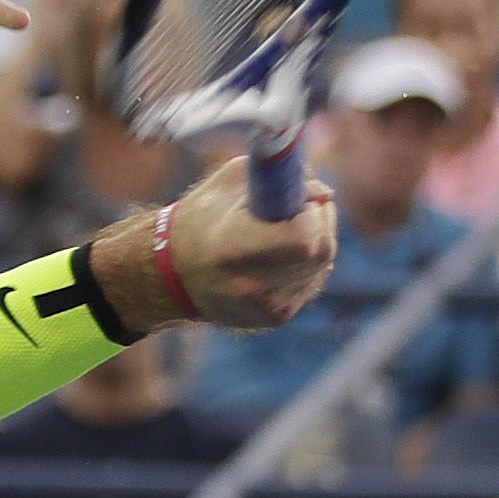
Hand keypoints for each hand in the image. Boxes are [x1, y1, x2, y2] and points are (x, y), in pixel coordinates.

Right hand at [96, 154, 336, 338]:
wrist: (172, 273)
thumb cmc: (202, 218)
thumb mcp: (232, 181)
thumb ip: (281, 178)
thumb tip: (325, 194)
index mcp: (233, 247)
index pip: (304, 235)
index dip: (312, 212)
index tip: (300, 199)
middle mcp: (250, 285)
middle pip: (321, 250)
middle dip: (320, 222)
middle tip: (302, 209)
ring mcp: (264, 307)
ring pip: (321, 267)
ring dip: (314, 243)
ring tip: (283, 233)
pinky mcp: (274, 319)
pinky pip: (311, 284)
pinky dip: (306, 265)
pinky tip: (280, 257)